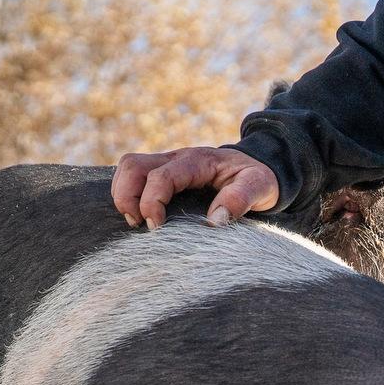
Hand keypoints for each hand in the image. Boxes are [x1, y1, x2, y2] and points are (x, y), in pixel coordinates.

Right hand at [110, 147, 279, 229]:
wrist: (260, 167)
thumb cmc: (258, 179)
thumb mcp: (260, 187)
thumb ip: (240, 200)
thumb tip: (215, 221)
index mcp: (198, 161)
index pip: (162, 175)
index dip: (152, 201)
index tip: (156, 227)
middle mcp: (178, 158)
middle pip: (134, 165)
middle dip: (127, 195)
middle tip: (138, 223)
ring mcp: (168, 163)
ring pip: (129, 167)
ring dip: (123, 193)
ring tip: (136, 220)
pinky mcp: (163, 173)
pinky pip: (134, 176)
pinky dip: (127, 193)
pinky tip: (139, 214)